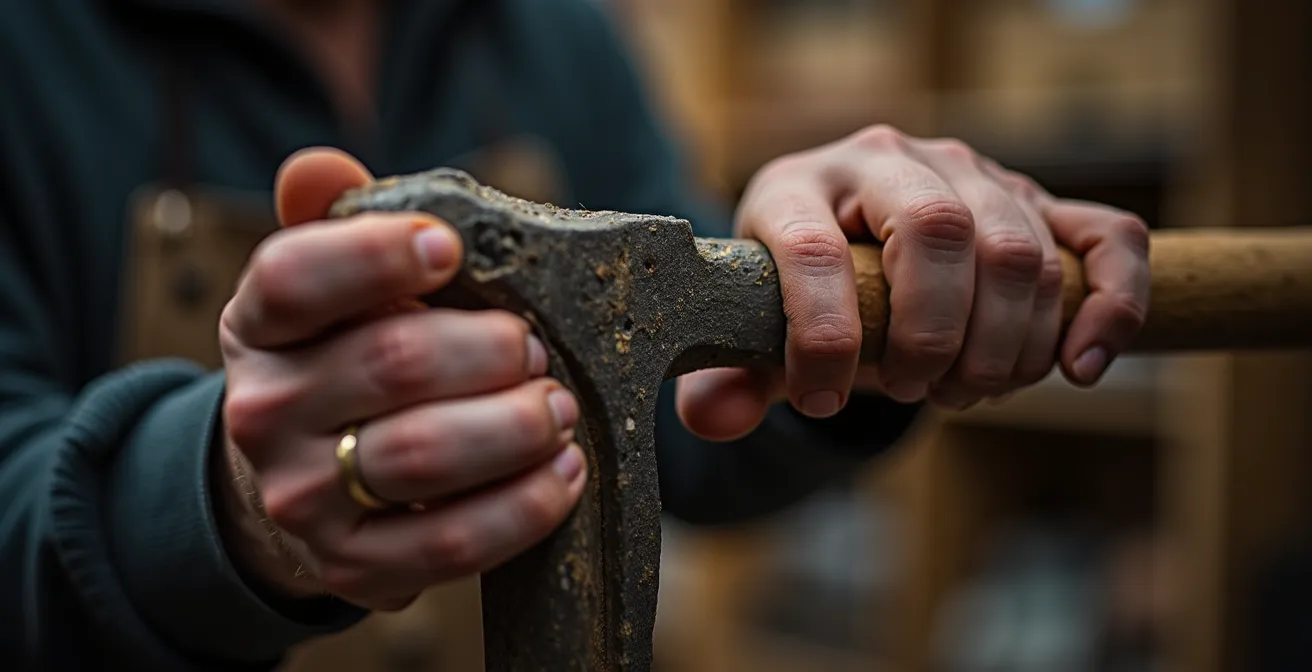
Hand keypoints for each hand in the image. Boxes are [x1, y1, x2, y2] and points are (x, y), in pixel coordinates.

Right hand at [215, 148, 586, 610]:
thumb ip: (334, 225)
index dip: (379, 255)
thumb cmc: (343, 361)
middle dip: (492, 347)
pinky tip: (564, 472)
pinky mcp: (351, 566)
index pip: (297, 277)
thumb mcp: (327, 291)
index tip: (452, 248)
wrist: (302, 480)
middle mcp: (263, 410)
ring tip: (560, 407)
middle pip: (393, 361)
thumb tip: (320, 168)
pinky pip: (451, 542)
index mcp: (257, 325)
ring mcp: (303, 496)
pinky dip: (524, 505)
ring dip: (517, 425)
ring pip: (426, 454)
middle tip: (538, 347)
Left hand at [677, 125, 1149, 438]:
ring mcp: (973, 175)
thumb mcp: (750, 327)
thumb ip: (726, 374)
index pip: (813, 248)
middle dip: (930, 337)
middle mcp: (889, 160)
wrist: (851, 240)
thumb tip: (711, 418)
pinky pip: (1105, 238)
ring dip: (1003, 346)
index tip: (820, 400)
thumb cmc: (798, 289)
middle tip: (914, 394)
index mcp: (800, 186)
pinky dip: (1110, 305)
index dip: (820, 337)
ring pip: (1019, 249)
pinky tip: (1077, 368)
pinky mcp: (1037, 203)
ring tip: (963, 393)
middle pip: (938, 232)